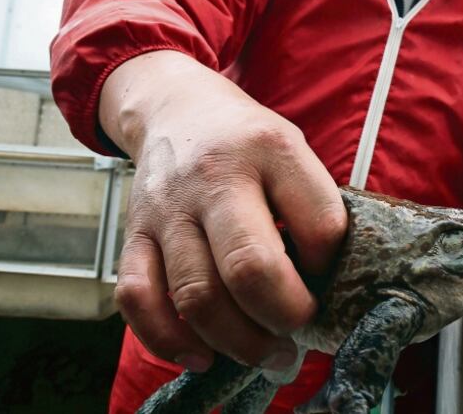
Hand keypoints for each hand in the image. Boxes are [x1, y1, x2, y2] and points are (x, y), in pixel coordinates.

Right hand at [100, 51, 347, 371]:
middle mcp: (215, 178)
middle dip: (284, 318)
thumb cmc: (248, 143)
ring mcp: (169, 208)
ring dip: (237, 342)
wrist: (177, 108)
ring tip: (265, 353)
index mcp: (271, 150)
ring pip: (196, 296)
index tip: (325, 274)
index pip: (319, 226)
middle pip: (250, 268)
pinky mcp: (133, 234)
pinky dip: (169, 340)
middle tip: (298, 335)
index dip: (330, 266)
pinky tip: (202, 353)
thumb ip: (311, 206)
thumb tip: (326, 285)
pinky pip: (138, 299)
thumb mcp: (294, 151)